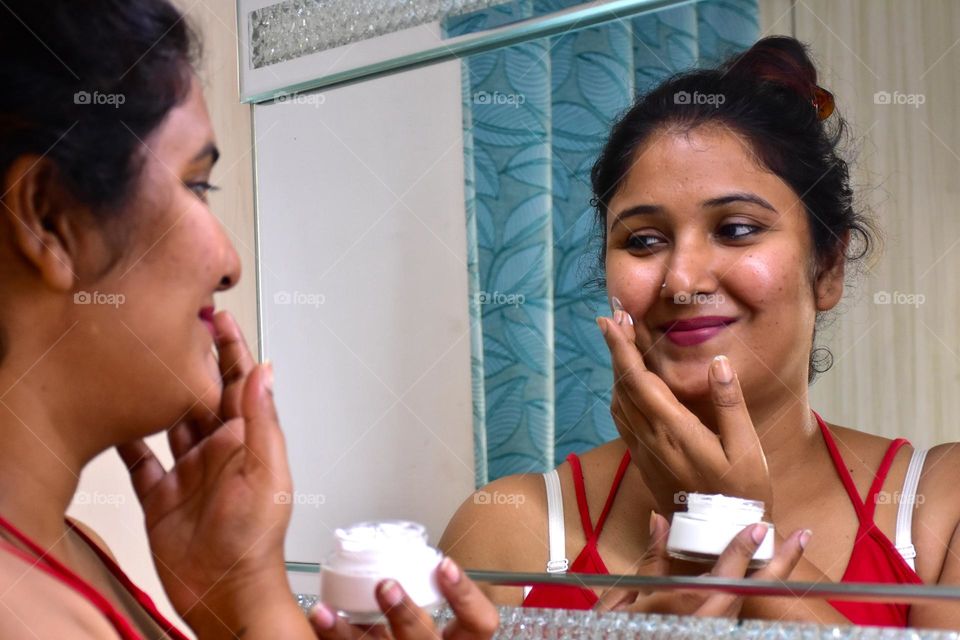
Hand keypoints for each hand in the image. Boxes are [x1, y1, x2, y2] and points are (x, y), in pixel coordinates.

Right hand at [117, 312, 298, 635]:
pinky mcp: (161, 496)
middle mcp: (218, 450)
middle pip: (202, 394)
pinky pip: (140, 461)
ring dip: (160, 393)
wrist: (226, 590)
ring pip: (170, 421)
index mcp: (248, 440)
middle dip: (191, 361)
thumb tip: (265, 368)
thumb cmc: (256, 538)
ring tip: (144, 361)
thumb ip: (262, 420)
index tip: (219, 315)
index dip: (231, 348)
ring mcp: (188, 471)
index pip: (240, 382)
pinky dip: (129, 440)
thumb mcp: (266, 472)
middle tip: (176, 326)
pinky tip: (117, 419)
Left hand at [308, 558, 498, 639]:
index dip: (465, 595)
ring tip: (329, 610)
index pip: (479, 624)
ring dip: (349, 631)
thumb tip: (424, 554)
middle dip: (405, 613)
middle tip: (386, 584)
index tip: (444, 565)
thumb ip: (431, 593)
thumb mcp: (438, 623)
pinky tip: (319, 617)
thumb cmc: (414, 635)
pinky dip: (329, 635)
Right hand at [596, 513, 809, 617]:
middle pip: (752, 591)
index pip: (726, 575)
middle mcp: (709, 624)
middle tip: (801, 537)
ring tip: (785, 550)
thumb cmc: (614, 635)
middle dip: (780, 564)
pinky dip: (747, 591)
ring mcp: (712, 631)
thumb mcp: (623, 599)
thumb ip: (650, 560)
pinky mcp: (710, 631)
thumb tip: (659, 521)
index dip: (743, 549)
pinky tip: (756, 575)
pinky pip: (734, 611)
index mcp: (690, 611)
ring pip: (746, 603)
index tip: (759, 526)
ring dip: (768, 577)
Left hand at [598, 310, 772, 517]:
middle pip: (623, 386)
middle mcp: (651, 438)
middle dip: (616, 349)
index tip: (613, 320)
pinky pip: (621, 420)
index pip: (639, 381)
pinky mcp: (643, 460)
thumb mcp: (746, 448)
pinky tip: (626, 385)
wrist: (718, 538)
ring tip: (620, 343)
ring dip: (616, 370)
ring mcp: (644, 450)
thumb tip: (718, 363)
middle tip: (613, 318)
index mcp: (674, 430)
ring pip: (618, 402)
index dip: (622, 348)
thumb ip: (730, 404)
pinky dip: (619, 394)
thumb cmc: (741, 493)